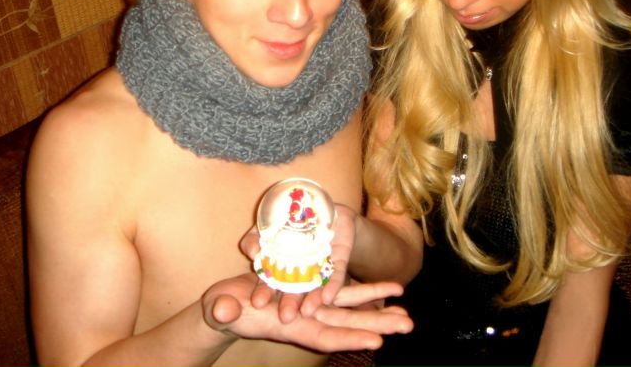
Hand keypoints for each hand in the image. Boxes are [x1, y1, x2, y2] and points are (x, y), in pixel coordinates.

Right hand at [202, 273, 411, 352]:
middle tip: (408, 325)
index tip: (376, 340)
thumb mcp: (222, 309)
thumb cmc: (222, 308)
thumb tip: (225, 309)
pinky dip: (363, 292)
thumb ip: (225, 310)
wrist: (227, 304)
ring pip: (349, 307)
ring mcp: (311, 305)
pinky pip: (341, 290)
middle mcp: (307, 318)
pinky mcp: (311, 290)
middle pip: (347, 323)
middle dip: (377, 324)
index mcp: (289, 326)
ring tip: (405, 309)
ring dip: (378, 307)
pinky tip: (385, 291)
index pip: (324, 335)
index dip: (349, 337)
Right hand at [239, 203, 359, 321]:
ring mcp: (318, 267)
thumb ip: (253, 239)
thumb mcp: (264, 225)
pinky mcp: (337, 262)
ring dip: (311, 300)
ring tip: (306, 312)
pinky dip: (331, 287)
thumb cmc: (287, 217)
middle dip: (289, 304)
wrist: (321, 205)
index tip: (257, 303)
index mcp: (278, 264)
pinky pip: (335, 276)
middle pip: (293, 290)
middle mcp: (298, 271)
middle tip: (285, 317)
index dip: (264, 291)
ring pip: (315, 287)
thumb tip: (253, 252)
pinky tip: (327, 298)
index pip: (270, 281)